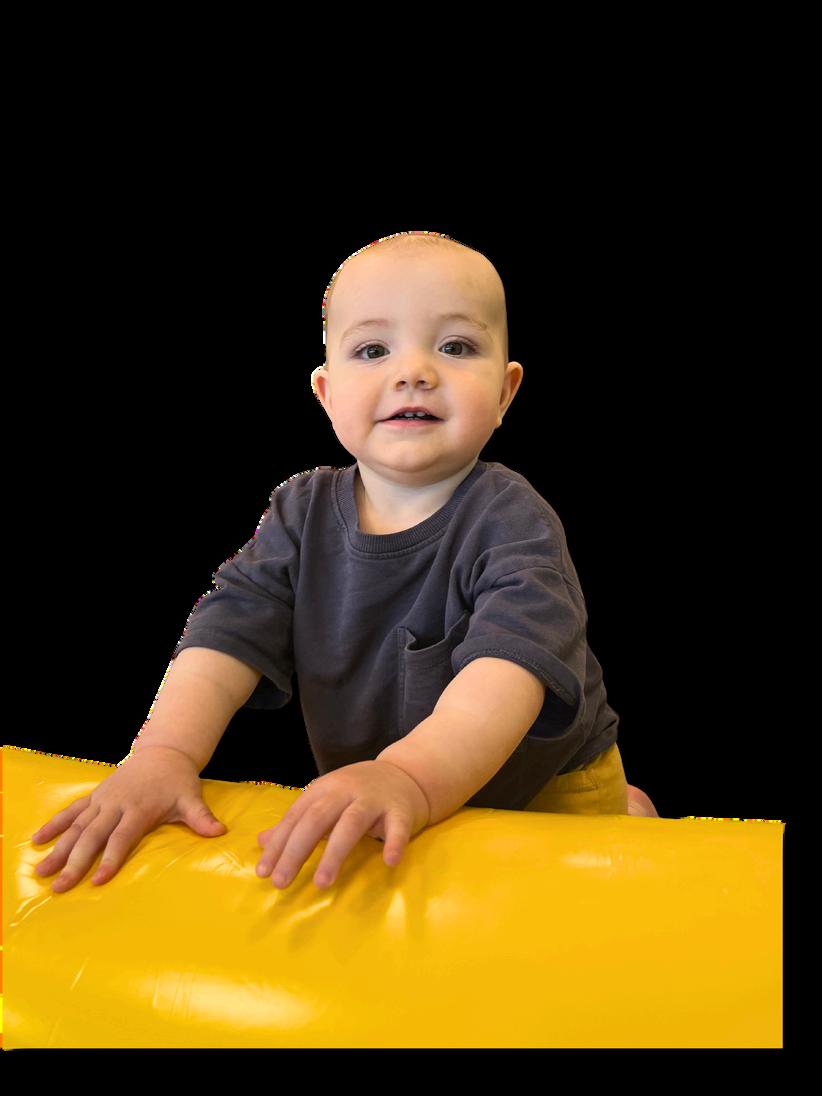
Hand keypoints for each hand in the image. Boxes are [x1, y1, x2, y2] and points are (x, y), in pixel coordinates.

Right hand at [31, 746, 225, 892]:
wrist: (164, 751)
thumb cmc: (178, 780)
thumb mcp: (191, 797)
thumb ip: (201, 817)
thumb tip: (219, 832)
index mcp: (138, 809)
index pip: (121, 838)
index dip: (109, 859)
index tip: (97, 881)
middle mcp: (116, 805)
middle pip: (92, 836)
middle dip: (75, 862)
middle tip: (59, 887)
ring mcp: (102, 800)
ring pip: (76, 826)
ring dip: (58, 849)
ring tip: (41, 871)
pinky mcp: (95, 795)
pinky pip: (71, 810)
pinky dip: (54, 824)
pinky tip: (38, 840)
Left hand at [255, 760, 430, 889]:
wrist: (407, 774)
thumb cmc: (359, 793)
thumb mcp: (325, 801)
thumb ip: (296, 822)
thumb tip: (262, 841)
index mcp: (324, 789)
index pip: (296, 817)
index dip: (279, 844)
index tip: (263, 872)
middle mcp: (346, 790)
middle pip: (317, 819)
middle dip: (296, 851)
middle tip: (281, 882)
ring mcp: (374, 799)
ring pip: (351, 824)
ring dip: (335, 853)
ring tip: (321, 883)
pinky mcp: (401, 810)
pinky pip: (397, 827)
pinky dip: (394, 843)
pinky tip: (389, 862)